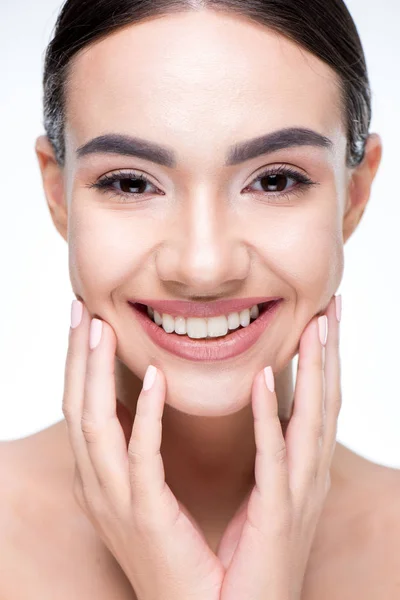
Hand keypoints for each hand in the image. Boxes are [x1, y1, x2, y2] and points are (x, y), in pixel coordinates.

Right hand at [63, 300, 223, 599]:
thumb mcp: (154, 495)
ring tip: (100, 327)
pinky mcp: (145, 517)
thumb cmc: (186, 552)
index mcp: (102, 481)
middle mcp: (98, 489)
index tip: (89, 321)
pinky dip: (141, 415)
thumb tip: (149, 402)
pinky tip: (151, 378)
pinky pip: (139, 458)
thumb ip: (146, 451)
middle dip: (75, 359)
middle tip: (82, 310)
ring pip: (93, 426)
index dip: (79, 365)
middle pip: (76, 409)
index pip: (82, 410)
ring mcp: (116, 504)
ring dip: (93, 373)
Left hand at [216, 295, 341, 599]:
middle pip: (326, 403)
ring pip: (312, 421)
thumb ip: (265, 451)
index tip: (322, 317)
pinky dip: (271, 416)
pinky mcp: (277, 517)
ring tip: (317, 325)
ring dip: (315, 371)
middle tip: (333, 305)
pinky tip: (265, 379)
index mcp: (302, 472)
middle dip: (331, 354)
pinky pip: (273, 458)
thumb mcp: (263, 496)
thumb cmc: (246, 561)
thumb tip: (258, 405)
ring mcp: (298, 496)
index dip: (323, 361)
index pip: (318, 405)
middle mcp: (309, 477)